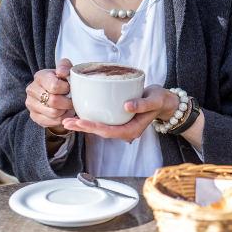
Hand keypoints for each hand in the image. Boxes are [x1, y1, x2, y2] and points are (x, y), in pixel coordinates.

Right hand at [25, 58, 75, 134]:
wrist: (56, 93)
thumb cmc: (63, 80)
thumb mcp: (66, 70)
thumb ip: (65, 67)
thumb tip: (61, 72)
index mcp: (40, 76)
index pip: (54, 86)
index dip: (66, 89)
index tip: (70, 88)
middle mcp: (32, 90)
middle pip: (54, 101)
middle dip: (68, 102)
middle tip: (73, 100)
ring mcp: (31, 104)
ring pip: (53, 113)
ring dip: (65, 111)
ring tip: (69, 106)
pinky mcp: (34, 116)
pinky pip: (51, 122)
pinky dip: (61, 119)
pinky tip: (64, 113)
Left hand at [62, 85, 177, 141]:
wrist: (164, 101)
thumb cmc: (160, 100)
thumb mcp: (154, 100)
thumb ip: (142, 104)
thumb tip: (126, 106)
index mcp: (132, 129)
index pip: (109, 131)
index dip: (93, 127)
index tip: (80, 121)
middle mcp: (124, 131)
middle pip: (100, 132)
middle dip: (83, 127)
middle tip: (67, 122)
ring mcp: (121, 126)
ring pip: (100, 128)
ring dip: (84, 125)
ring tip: (67, 120)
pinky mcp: (118, 120)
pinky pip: (103, 122)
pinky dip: (91, 119)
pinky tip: (80, 114)